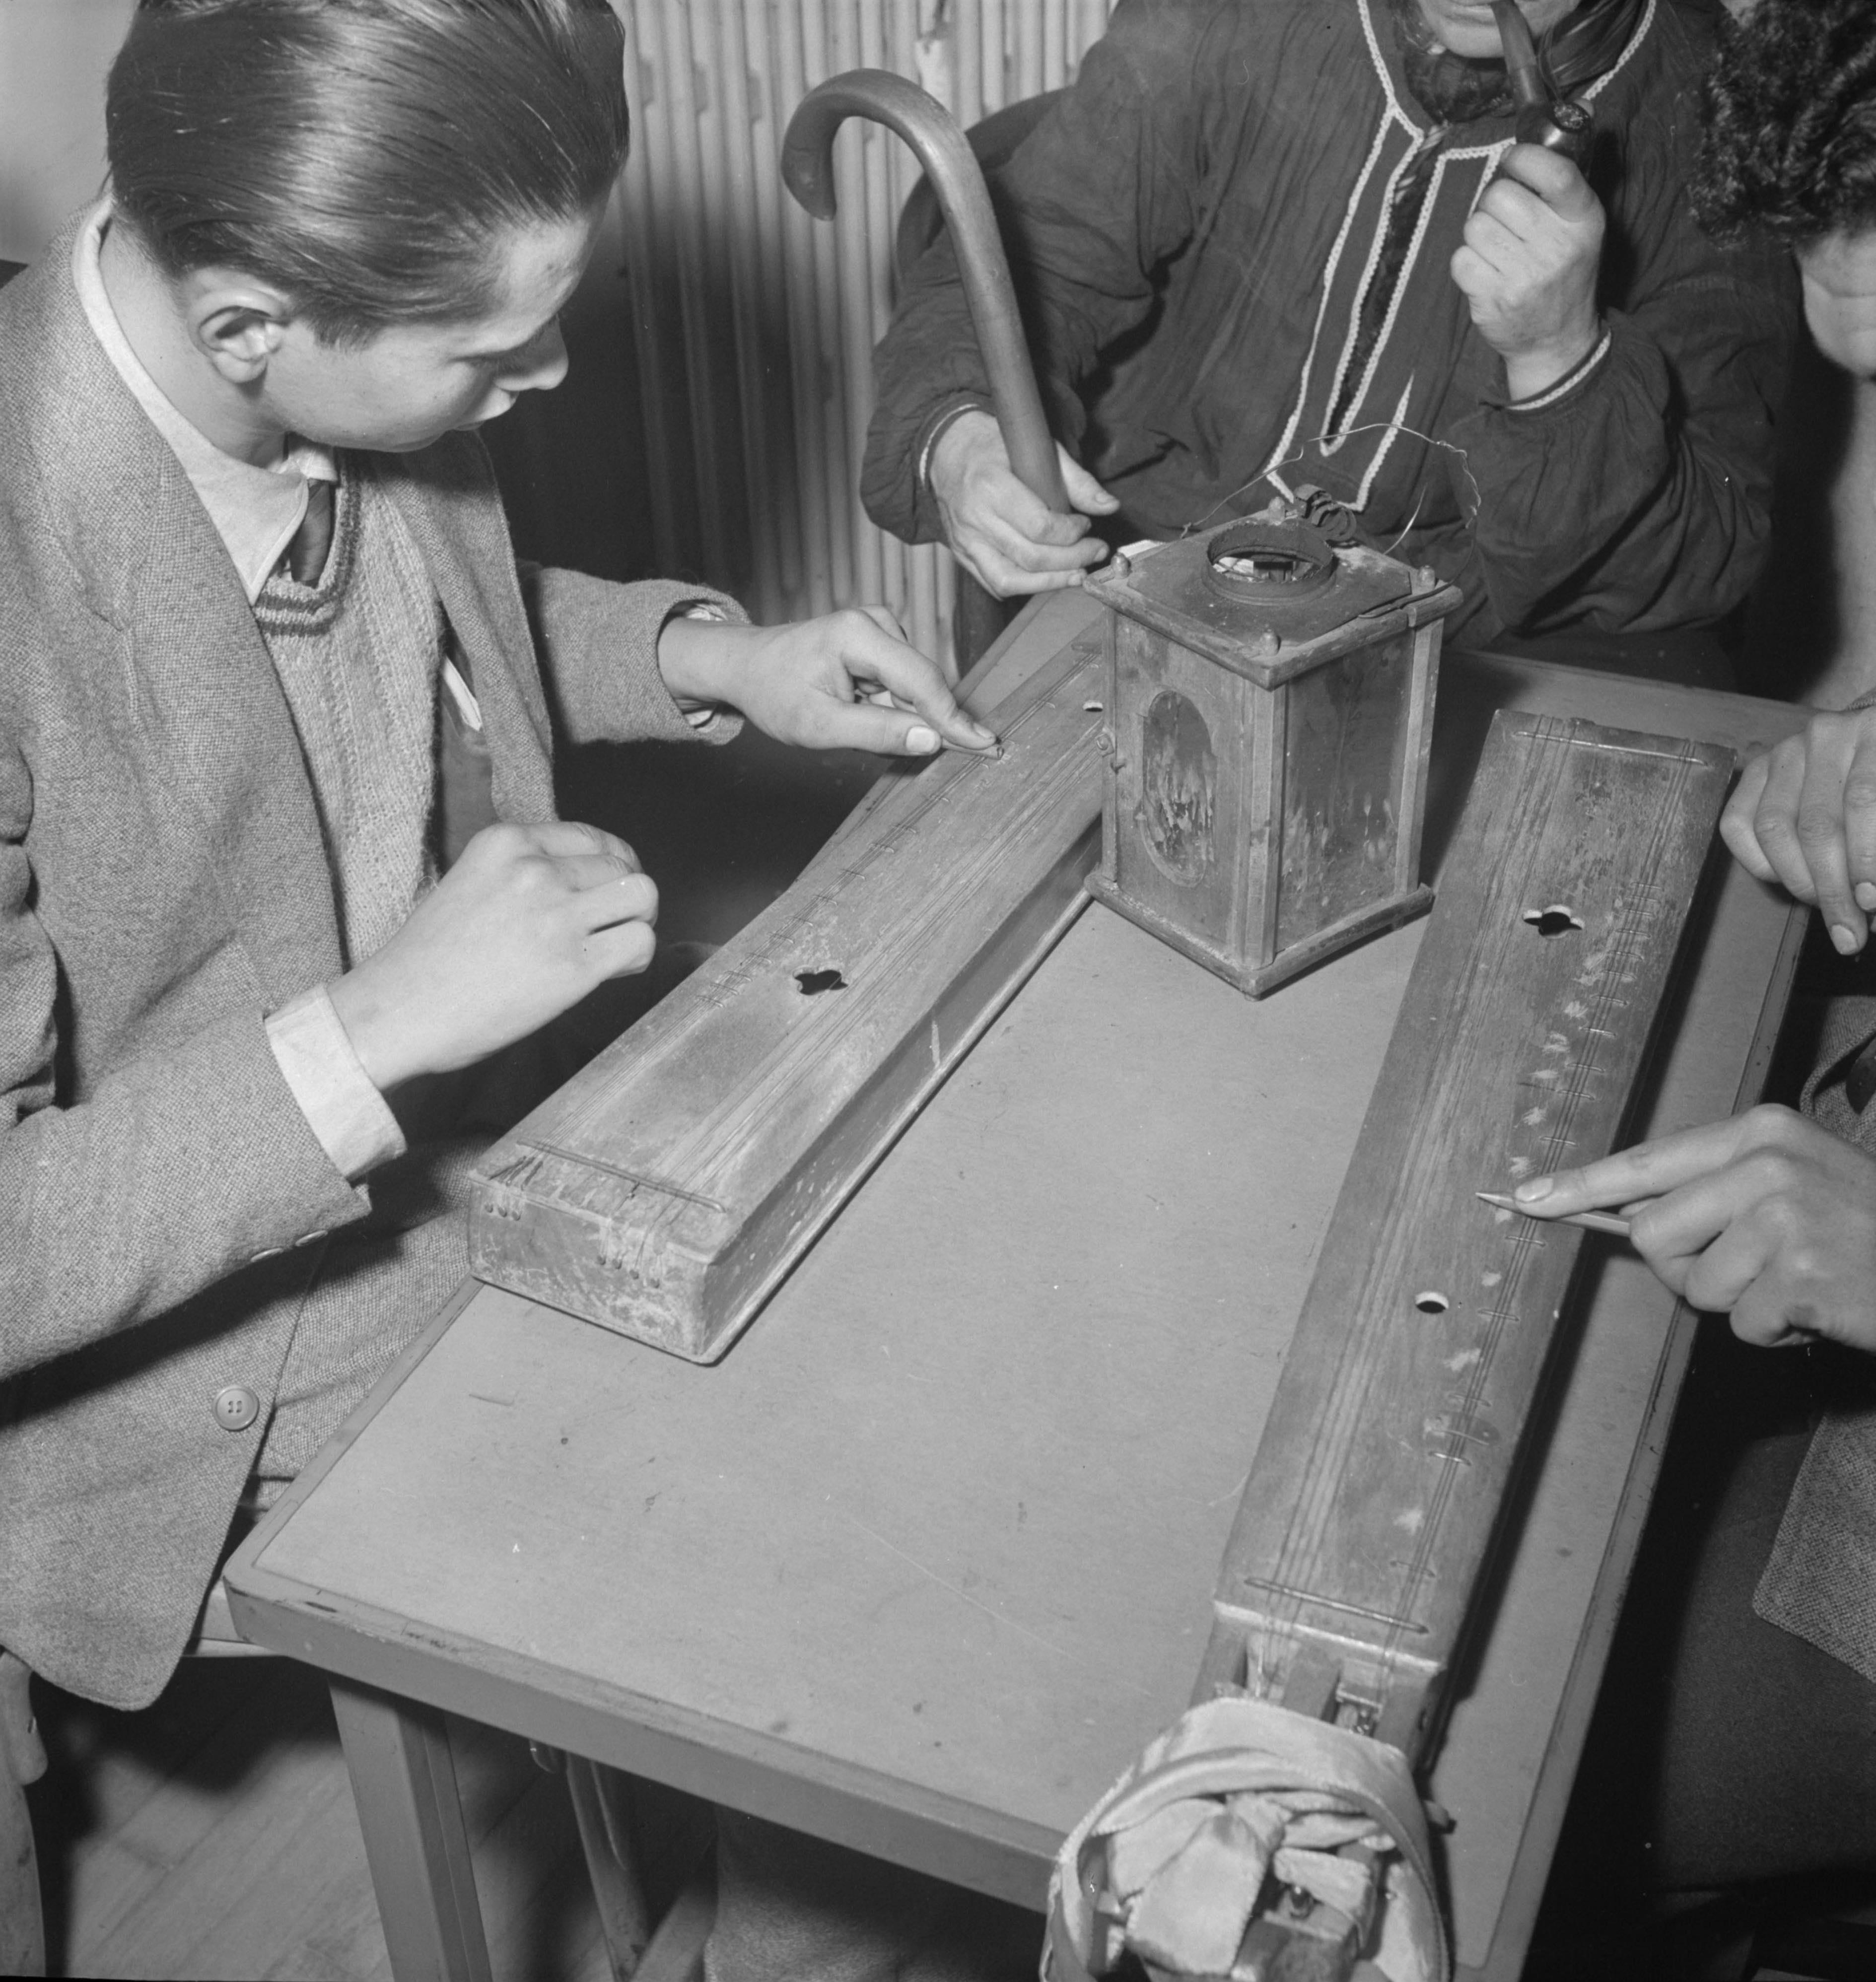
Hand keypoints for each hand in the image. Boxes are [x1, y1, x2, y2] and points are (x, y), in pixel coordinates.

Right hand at [328, 822, 656, 1089]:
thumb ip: (522, 875)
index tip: (605, 889)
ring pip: (642, 894)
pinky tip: (611, 971)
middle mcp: (535, 869)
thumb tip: (580, 885)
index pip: (590, 837)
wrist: (400, 1011)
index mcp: (506, 842)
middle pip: (620, 865)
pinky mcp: (573, 964)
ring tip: (615, 944)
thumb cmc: (430, 961)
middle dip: (623, 897)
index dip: (609, 864)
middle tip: (609, 926)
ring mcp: (556, 914)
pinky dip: (636, 958)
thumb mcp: (471, 884)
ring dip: (637, 920)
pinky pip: (640, 942)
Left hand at [657, 606, 998, 755]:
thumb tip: (931, 739)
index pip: (923, 681)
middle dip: (923, 721)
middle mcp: (877, 623)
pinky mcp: (881, 643)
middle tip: (899, 749)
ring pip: (914, 688)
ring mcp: (881, 630)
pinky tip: (860, 712)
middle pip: (923, 683)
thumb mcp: (819, 726)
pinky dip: (892, 707)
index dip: (954, 719)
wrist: (747, 667)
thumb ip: (876, 733)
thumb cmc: (774, 692)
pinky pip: (903, 685)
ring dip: (900, 716)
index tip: (985, 746)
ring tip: (851, 721)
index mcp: (859, 635)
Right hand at [928, 410, 1119, 597]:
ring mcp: (965, 541)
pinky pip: (993, 583)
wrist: (948, 451)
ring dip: (1049, 583)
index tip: (1085, 526)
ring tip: (1075, 574)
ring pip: (1009, 580)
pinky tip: (1046, 577)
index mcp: (992, 486)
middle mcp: (975, 518)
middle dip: (1071, 560)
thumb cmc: (995, 447)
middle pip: (1030, 558)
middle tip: (1094, 553)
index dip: (1071, 534)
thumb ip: (1077, 480)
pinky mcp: (962, 555)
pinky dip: (1024, 587)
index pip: (1040, 527)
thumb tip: (1109, 506)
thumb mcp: (1039, 450)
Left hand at [1450, 144, 1604, 400]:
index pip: (1554, 172)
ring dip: (1478, 233)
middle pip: (1500, 195)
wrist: (1557, 340)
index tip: (1512, 159)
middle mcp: (1557, 248)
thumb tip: (1580, 105)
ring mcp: (1525, 277)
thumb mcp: (1581, 224)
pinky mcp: (1493, 300)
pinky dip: (1466, 262)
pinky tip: (1485, 272)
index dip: (1524, 157)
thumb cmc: (1563, 271)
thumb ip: (1570, 174)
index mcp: (1583, 221)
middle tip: (1504, 220)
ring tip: (1498, 250)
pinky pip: (1460, 259)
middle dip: (1493, 202)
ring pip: (1475, 225)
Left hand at [1510, 1105, 1875, 1350]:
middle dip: (1688, 1265)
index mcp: (1757, 1131)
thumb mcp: (1792, 1179)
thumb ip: (1715, 1188)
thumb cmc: (1862, 1226)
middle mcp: (1764, 1165)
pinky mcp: (1799, 1274)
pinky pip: (1741, 1321)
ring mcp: (1784, 1217)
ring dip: (1737, 1299)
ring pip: (1693, 1284)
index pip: (1645, 1162)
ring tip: (1793, 1278)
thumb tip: (1626, 1216)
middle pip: (1652, 1232)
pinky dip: (1775, 1328)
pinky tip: (1817, 1302)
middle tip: (1751, 1264)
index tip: (1526, 1199)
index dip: (1579, 1186)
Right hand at [1720, 706, 1875, 954]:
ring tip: (1825, 905)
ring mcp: (1787, 751)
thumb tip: (1870, 906)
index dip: (1864, 861)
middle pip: (1817, 825)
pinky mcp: (1757, 770)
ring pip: (1775, 830)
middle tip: (1849, 930)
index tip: (1869, 904)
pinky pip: (1738, 825)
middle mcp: (1828, 735)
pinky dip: (1761, 863)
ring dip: (1799, 881)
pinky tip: (1789, 877)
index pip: (1863, 803)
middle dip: (1832, 888)